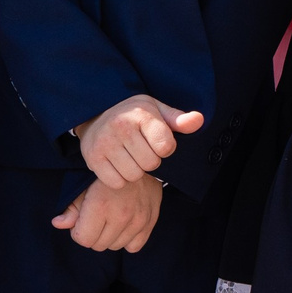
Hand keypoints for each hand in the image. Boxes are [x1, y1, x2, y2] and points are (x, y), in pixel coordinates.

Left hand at [53, 171, 163, 252]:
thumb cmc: (104, 176)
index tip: (81, 221)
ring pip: (115, 247)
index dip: (78, 232)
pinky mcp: (149, 223)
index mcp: (100, 205)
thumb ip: (70, 208)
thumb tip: (57, 224)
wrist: (135, 163)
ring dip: (109, 237)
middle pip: (98, 245)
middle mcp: (120, 215)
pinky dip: (126, 240)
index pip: (83, 239)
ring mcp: (137, 220)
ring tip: (109, 219)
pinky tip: (122, 225)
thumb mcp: (82, 186)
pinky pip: (133, 247)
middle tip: (94, 219)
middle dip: (92, 234)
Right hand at [76, 95, 203, 187]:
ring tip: (129, 157)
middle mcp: (120, 126)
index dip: (165, 148)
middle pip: (151, 163)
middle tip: (140, 150)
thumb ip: (179, 120)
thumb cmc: (133, 116)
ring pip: (133, 175)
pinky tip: (117, 165)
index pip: (166, 147)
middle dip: (149, 161)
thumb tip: (199, 120)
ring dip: (135, 171)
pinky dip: (119, 178)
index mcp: (140, 115)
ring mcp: (104, 143)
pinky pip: (116, 182)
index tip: (156, 141)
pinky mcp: (93, 158)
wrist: (95, 113)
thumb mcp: (157, 111)